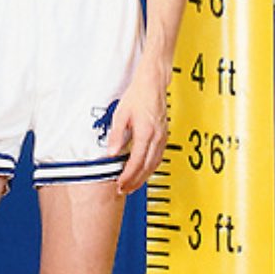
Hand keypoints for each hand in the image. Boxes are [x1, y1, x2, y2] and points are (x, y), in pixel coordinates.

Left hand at [107, 71, 168, 194]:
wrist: (153, 83)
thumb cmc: (137, 95)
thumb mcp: (121, 114)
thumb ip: (116, 135)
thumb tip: (111, 153)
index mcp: (145, 132)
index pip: (136, 162)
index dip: (128, 176)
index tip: (119, 184)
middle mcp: (157, 137)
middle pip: (147, 167)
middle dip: (135, 181)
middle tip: (124, 190)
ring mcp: (162, 137)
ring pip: (155, 164)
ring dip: (144, 177)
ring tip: (132, 185)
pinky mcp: (164, 135)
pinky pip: (158, 157)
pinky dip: (150, 168)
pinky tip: (143, 171)